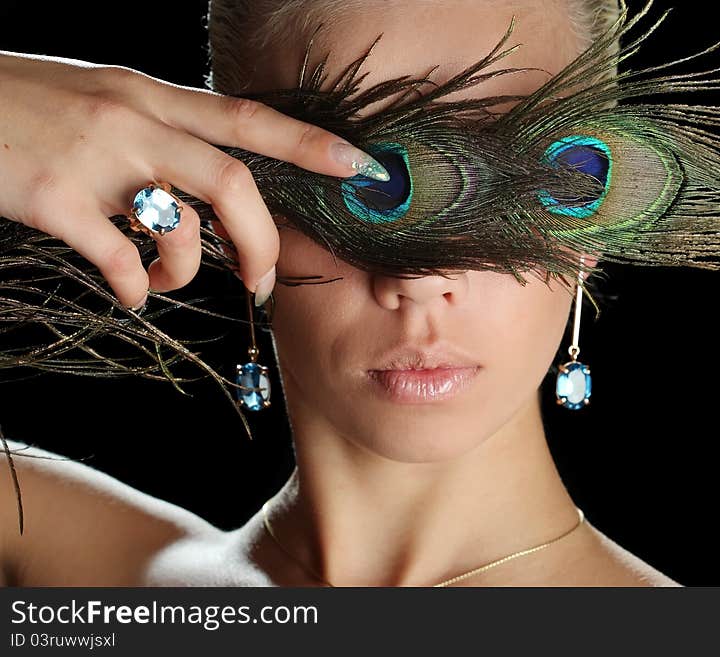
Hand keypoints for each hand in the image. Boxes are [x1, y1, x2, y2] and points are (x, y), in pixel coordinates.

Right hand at [0, 50, 386, 308]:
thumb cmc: (28, 105)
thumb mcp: (103, 97)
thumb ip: (160, 130)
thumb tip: (208, 185)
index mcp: (151, 96)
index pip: (247, 117)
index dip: (309, 145)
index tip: (360, 167)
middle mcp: (133, 119)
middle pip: (233, 184)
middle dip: (261, 243)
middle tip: (261, 283)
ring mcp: (94, 158)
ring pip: (181, 227)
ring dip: (186, 273)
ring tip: (164, 282)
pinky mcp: (53, 198)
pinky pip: (119, 260)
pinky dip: (134, 288)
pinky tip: (129, 293)